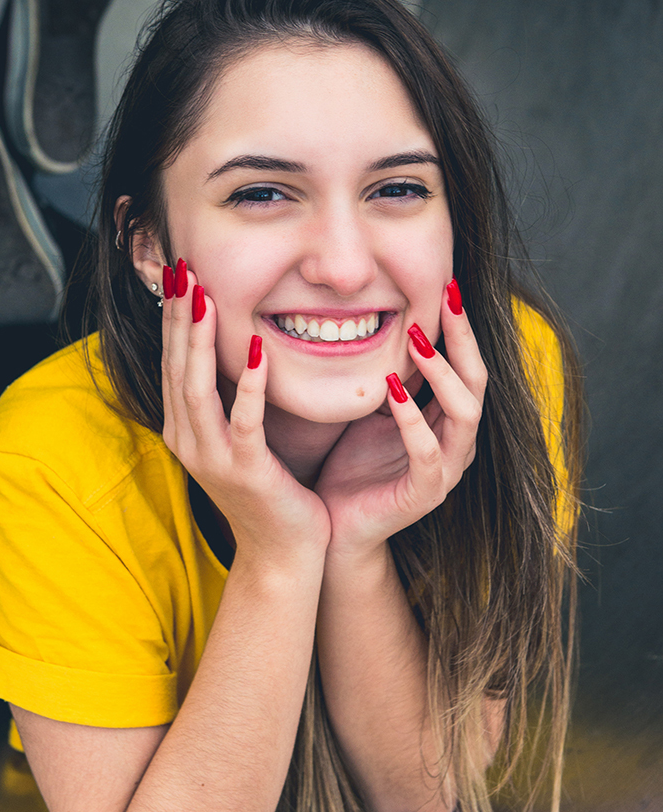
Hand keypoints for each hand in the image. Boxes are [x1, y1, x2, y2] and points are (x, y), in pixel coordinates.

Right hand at [161, 261, 330, 559]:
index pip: (172, 362)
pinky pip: (244, 421)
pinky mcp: (246, 471)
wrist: (281, 554)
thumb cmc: (267, 491)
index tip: (178, 272)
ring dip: (201, 341)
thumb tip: (234, 349)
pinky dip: (250, 384)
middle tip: (183, 268)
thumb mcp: (237, 440)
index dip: (173, 317)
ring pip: (197, 389)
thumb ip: (227, 400)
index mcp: (183, 430)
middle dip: (179, 316)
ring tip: (206, 297)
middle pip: (177, 367)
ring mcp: (212, 458)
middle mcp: (187, 440)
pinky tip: (258, 350)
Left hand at [315, 280, 486, 555]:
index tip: (448, 284)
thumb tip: (374, 318)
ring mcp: (445, 471)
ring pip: (465, 415)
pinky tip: (393, 391)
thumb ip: (385, 374)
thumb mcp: (369, 409)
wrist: (335, 527)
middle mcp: (456, 444)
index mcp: (446, 421)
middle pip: (477, 382)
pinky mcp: (425, 494)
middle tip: (448, 297)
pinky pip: (428, 453)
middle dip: (464, 338)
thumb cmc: (350, 465)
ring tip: (419, 339)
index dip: (460, 327)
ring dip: (442, 374)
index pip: (466, 366)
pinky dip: (413, 419)